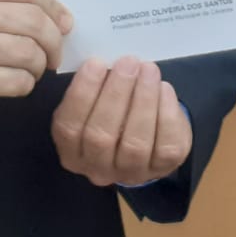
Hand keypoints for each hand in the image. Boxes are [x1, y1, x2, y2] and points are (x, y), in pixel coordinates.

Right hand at [0, 0, 70, 125]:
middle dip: (54, 40)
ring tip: (29, 71)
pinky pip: (17, 82)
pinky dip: (24, 85)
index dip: (53, 5)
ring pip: (30, 53)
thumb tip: (55, 16)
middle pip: (35, 20)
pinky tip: (12, 84)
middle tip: (52, 55)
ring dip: (38, 66)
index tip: (63, 22)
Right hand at [51, 56, 191, 186]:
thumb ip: (93, 88)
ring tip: (148, 70)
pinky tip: (164, 88)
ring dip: (143, 100)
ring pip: (135, 143)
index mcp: (72, 152)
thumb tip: (102, 63)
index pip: (69, 127)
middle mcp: (97, 169)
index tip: (96, 63)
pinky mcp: (162, 168)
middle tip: (128, 63)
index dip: (82, 94)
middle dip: (115, 94)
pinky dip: (166, 113)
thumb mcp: (94, 101)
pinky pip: (166, 146)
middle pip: (101, 137)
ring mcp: (131, 173)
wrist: (148, 135)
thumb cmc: (113, 110)